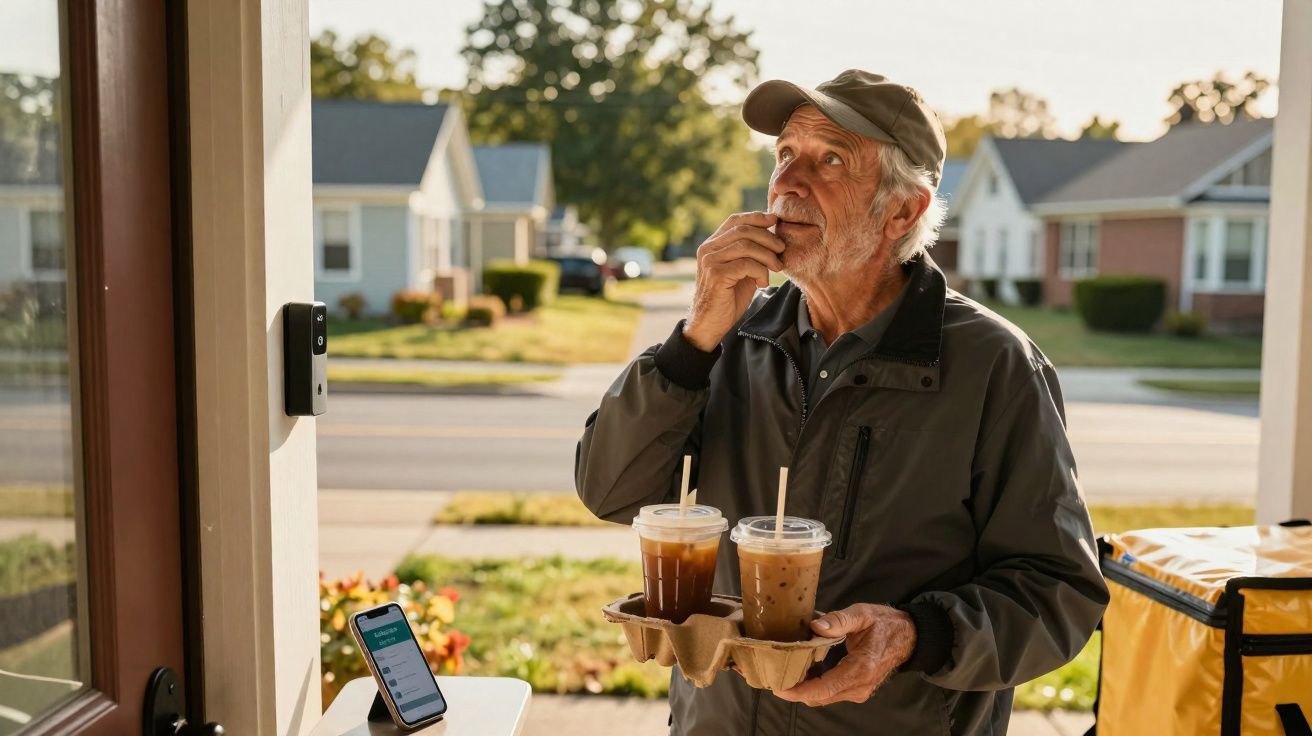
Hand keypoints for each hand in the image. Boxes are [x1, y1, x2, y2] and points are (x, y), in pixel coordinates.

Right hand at [683, 212, 785, 350]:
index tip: (774, 221)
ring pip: (746, 245)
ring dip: (767, 255)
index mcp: (712, 245)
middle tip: (782, 249)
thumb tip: (773, 236)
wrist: (710, 325)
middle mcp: (708, 249)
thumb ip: (750, 254)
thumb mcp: (741, 271)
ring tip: (777, 267)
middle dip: (767, 238)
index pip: (735, 221)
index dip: (756, 217)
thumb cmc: (727, 299)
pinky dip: (760, 271)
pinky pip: (746, 264)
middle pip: (743, 230)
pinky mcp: (716, 275)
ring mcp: (710, 261)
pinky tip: (762, 283)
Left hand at [773, 604, 915, 707]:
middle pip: (820, 697)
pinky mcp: (857, 690)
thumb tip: (814, 626)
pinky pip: (830, 693)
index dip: (799, 691)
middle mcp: (859, 686)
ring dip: (803, 689)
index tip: (778, 687)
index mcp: (861, 668)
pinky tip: (802, 671)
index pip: (824, 688)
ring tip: (783, 671)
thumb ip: (839, 620)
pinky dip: (814, 686)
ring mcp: (859, 691)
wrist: (908, 636)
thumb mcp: (862, 614)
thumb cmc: (885, 623)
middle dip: (795, 690)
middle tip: (773, 675)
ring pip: (823, 697)